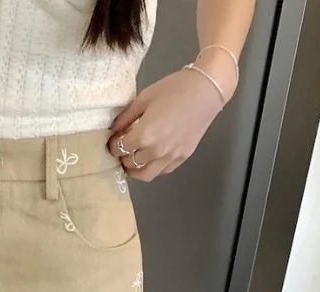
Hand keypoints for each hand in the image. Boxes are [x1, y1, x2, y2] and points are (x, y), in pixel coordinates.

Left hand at [109, 67, 224, 181]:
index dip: (112, 145)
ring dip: (135, 170)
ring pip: (146, 175)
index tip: (113, 140)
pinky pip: (162, 171)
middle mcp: (156, 151)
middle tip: (121, 149)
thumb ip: (126, 116)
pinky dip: (153, 168)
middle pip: (130, 163)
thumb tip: (114, 129)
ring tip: (132, 160)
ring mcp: (170, 157)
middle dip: (122, 156)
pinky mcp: (182, 157)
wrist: (206, 90)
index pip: (120, 149)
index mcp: (144, 135)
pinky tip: (150, 159)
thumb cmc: (175, 88)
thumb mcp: (144, 97)